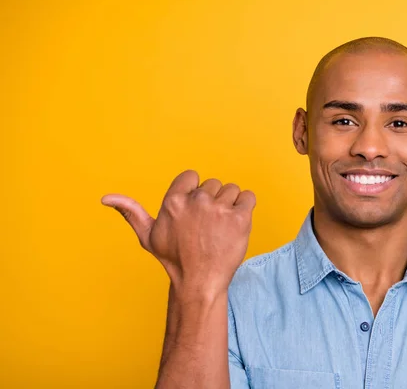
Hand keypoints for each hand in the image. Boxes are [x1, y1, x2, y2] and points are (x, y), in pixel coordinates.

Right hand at [101, 170, 255, 296]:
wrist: (200, 282)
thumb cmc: (175, 259)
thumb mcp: (148, 236)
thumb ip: (131, 212)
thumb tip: (105, 198)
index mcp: (173, 200)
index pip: (192, 176)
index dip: (195, 192)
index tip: (194, 212)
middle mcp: (196, 201)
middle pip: (213, 184)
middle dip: (212, 201)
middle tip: (207, 226)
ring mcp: (219, 209)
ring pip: (231, 190)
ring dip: (230, 205)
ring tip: (221, 227)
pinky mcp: (240, 218)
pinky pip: (248, 197)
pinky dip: (246, 207)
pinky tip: (236, 223)